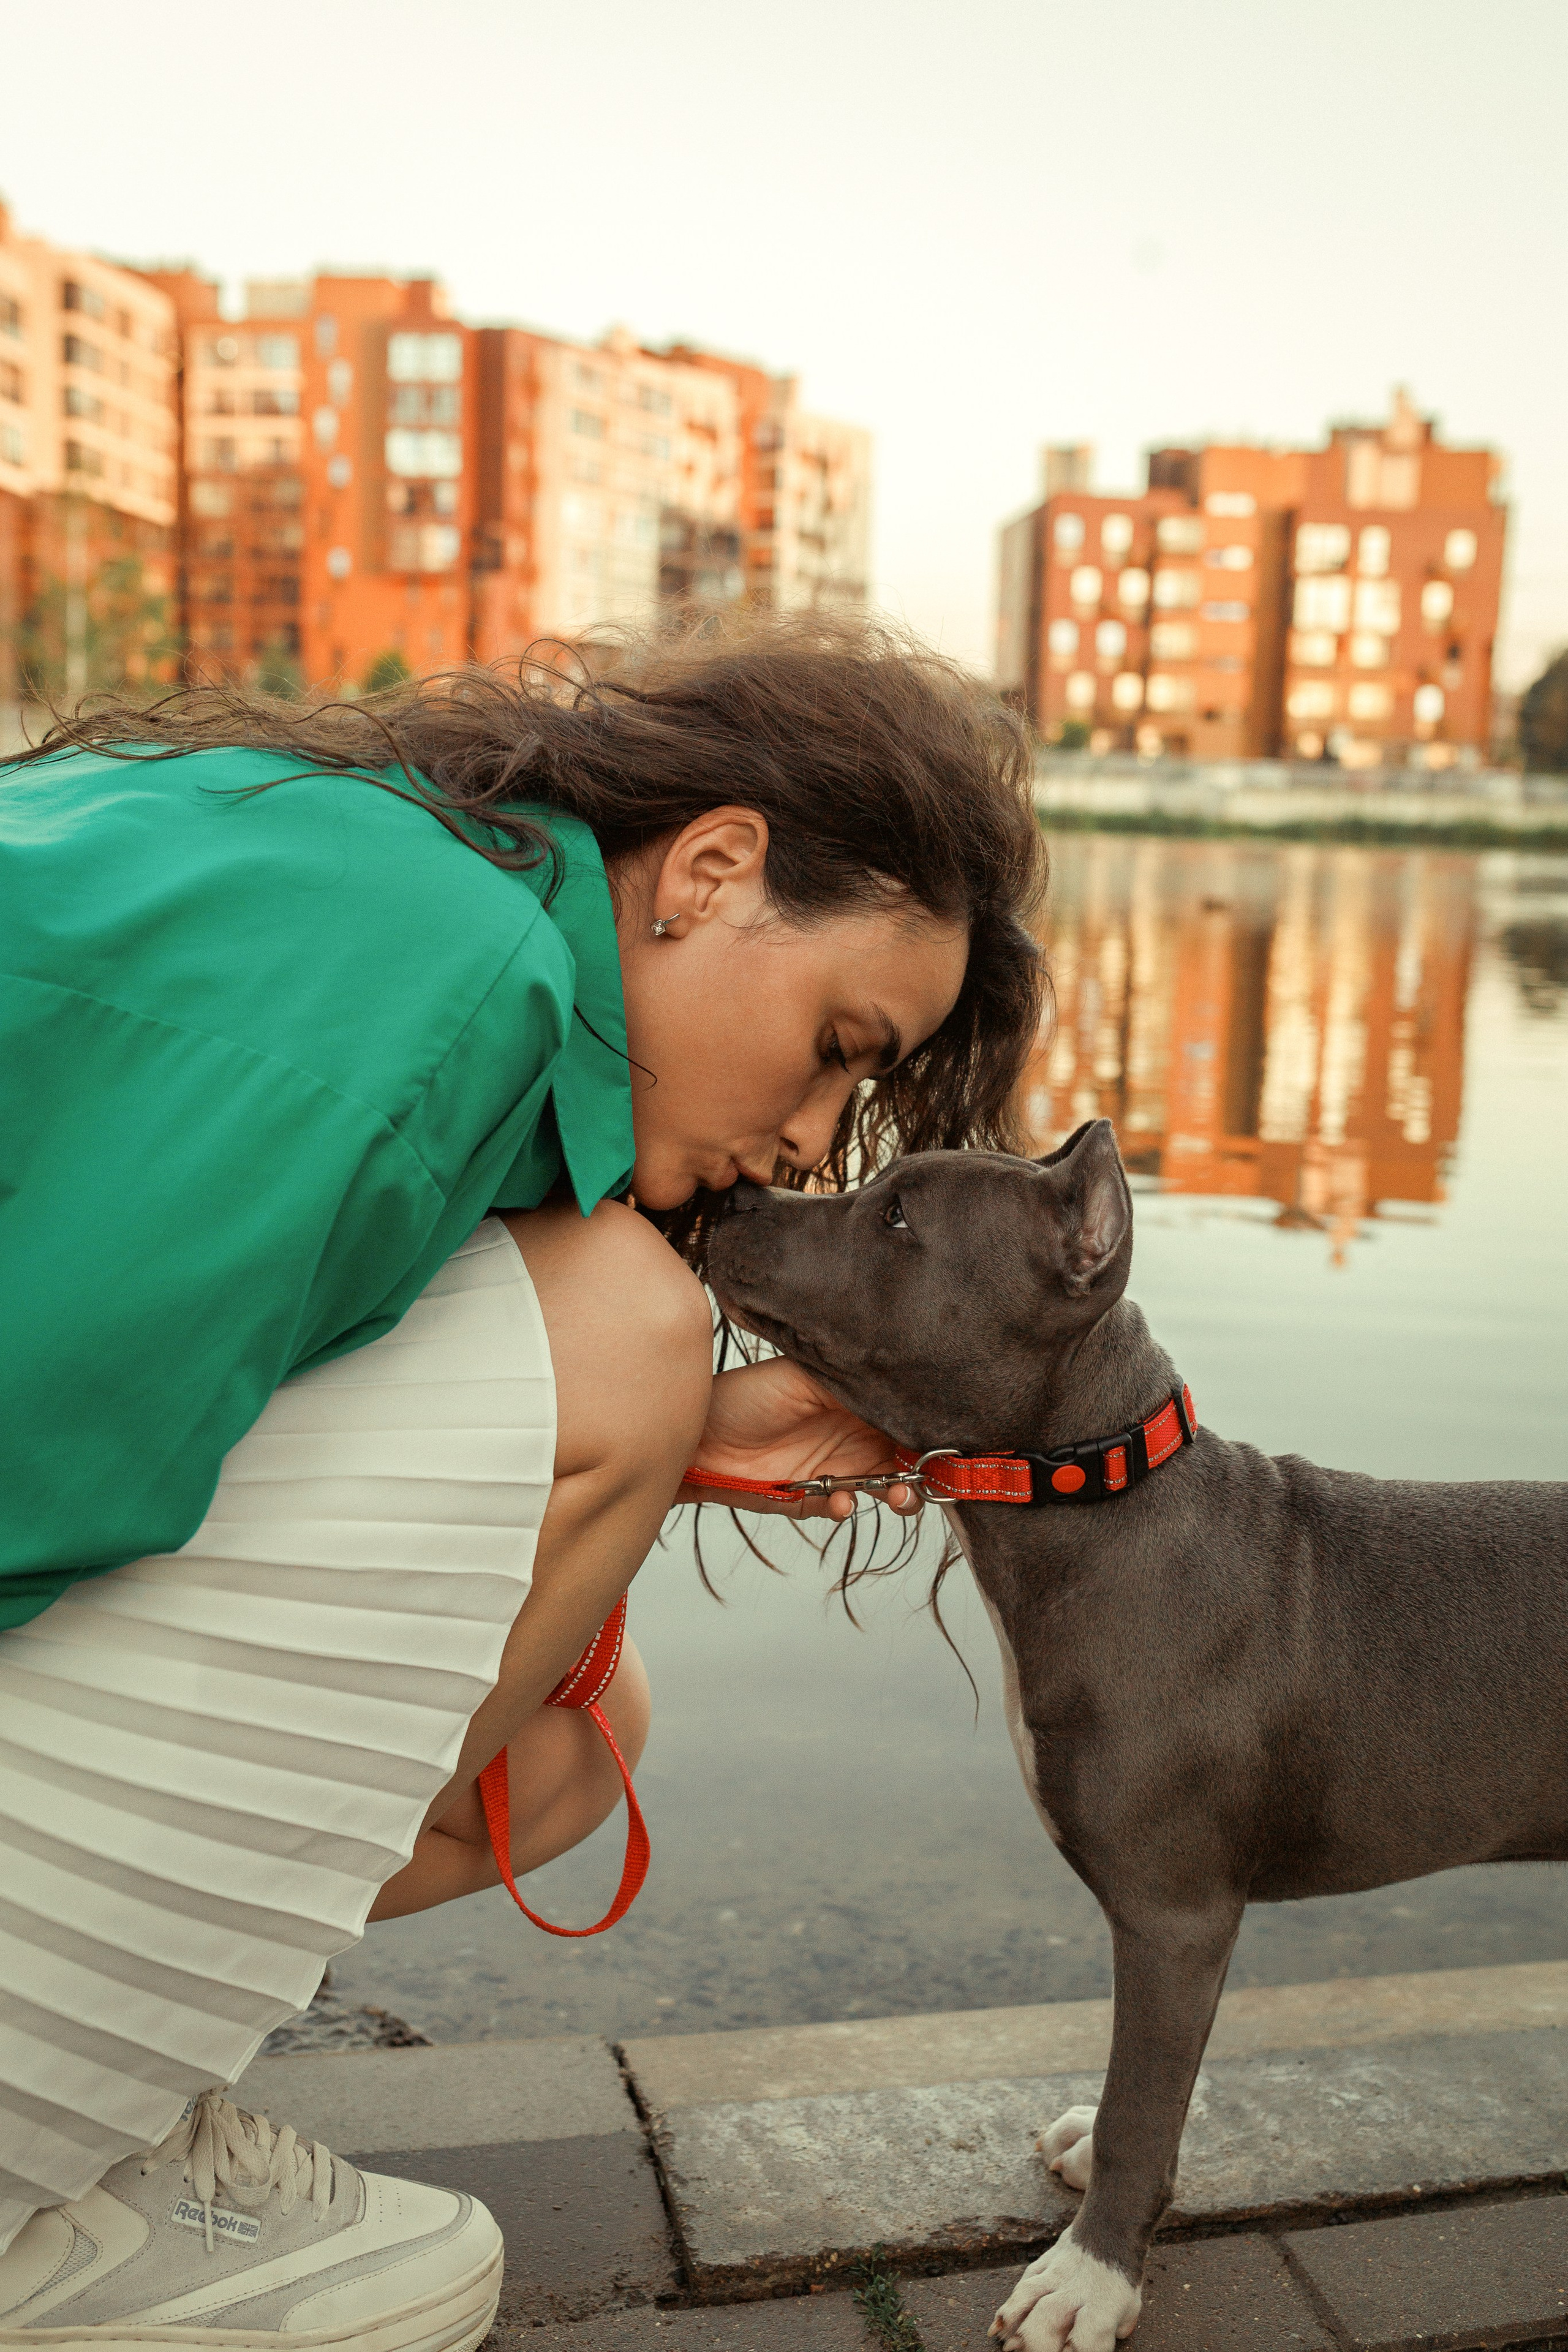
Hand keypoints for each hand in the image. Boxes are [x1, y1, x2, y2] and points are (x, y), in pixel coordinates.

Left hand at [679, 1356, 920, 1521]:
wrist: (696, 1439)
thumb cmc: (745, 1396)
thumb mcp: (802, 1377)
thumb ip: (851, 1384)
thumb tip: (899, 1389)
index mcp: (858, 1401)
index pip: (906, 1416)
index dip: (929, 1429)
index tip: (946, 1440)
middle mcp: (854, 1434)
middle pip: (908, 1456)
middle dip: (926, 1470)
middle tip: (926, 1477)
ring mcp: (837, 1468)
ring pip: (886, 1487)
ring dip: (899, 1495)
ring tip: (896, 1494)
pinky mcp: (813, 1498)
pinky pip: (844, 1507)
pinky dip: (847, 1506)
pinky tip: (840, 1499)